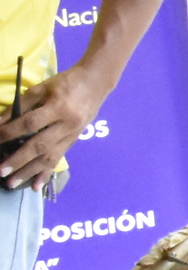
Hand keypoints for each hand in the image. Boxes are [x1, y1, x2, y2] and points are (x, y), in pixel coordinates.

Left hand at [0, 67, 111, 191]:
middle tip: (1, 171)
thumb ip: (21, 105)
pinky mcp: (74, 141)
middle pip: (40, 145)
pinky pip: (58, 159)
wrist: (96, 83)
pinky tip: (36, 186)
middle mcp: (67, 124)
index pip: (30, 123)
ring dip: (29, 172)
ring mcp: (72, 135)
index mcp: (58, 107)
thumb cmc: (66, 83)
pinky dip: (46, 173)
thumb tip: (0, 124)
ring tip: (12, 183)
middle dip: (18, 160)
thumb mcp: (41, 88)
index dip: (10, 132)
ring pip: (49, 157)